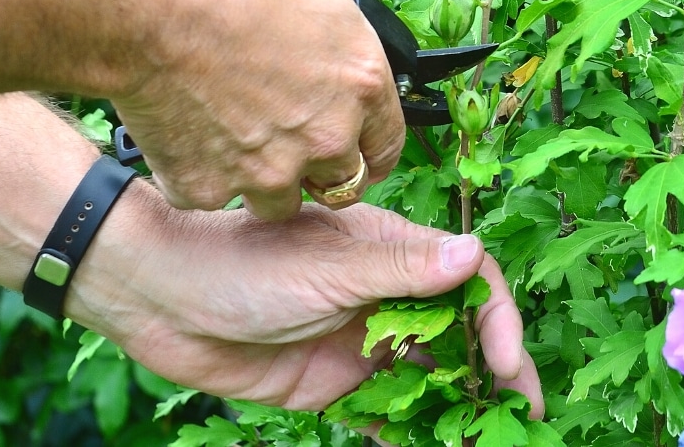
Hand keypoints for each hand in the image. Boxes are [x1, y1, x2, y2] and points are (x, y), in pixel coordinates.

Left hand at [73, 185, 543, 415]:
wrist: (160, 298)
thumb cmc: (242, 261)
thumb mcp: (328, 264)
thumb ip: (402, 270)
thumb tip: (473, 255)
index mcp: (395, 255)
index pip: (470, 285)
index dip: (497, 324)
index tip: (505, 366)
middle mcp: (388, 298)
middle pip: (461, 337)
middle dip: (495, 376)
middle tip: (522, 419)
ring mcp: (362, 344)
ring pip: (428, 380)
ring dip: (457, 410)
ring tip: (481, 442)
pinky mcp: (333, 387)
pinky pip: (385, 415)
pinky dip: (410, 433)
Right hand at [113, 0, 406, 219]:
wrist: (144, 6)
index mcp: (363, 84)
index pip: (387, 145)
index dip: (368, 146)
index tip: (351, 146)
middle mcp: (326, 138)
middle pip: (340, 185)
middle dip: (318, 167)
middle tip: (287, 142)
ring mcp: (268, 172)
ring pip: (279, 203)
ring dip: (265, 181)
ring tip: (236, 142)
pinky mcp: (210, 188)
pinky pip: (212, 195)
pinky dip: (202, 175)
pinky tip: (188, 137)